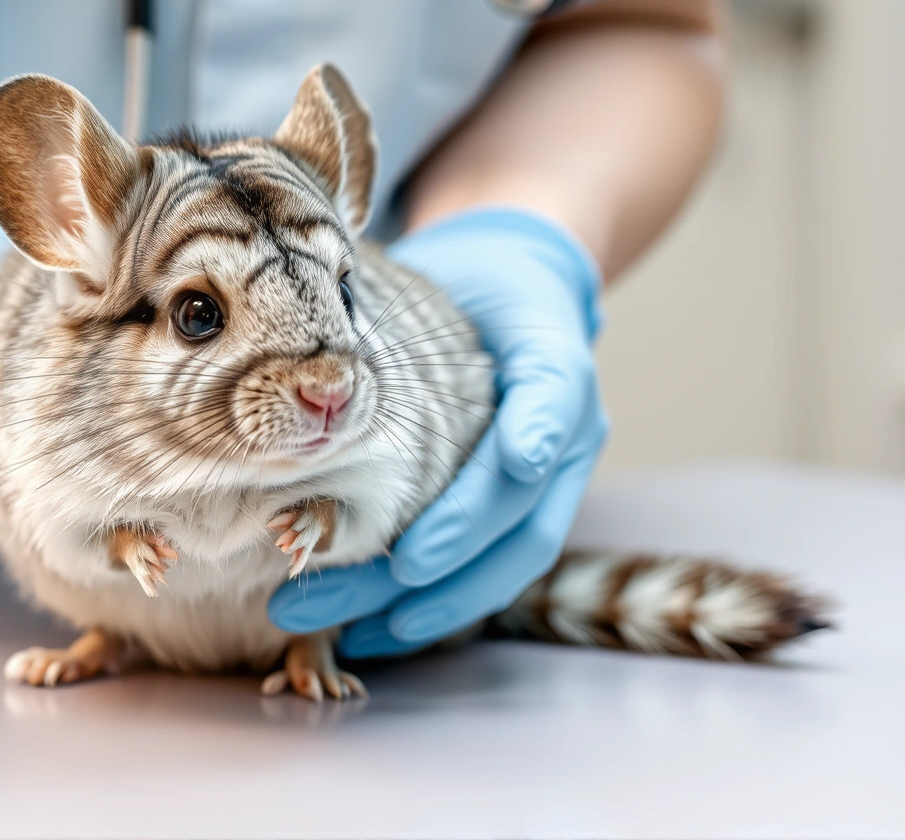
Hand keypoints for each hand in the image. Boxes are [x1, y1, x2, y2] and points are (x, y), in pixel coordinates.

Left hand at [268, 207, 606, 655]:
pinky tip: (363, 633)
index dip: (519, 446)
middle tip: (388, 579)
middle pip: (520, 515)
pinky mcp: (512, 517)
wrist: (506, 293)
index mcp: (557, 369)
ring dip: (429, 605)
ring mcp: (545, 486)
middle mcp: (564, 438)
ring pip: (503, 562)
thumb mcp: (458, 271)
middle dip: (451, 554)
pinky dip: (424, 612)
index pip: (547, 408)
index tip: (483, 489)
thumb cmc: (471, 284)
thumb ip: (422, 302)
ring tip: (347, 629)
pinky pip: (480, 576)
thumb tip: (339, 363)